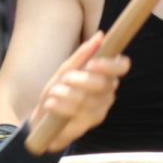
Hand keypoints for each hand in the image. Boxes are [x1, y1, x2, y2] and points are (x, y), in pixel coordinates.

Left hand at [30, 31, 130, 152]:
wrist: (41, 119)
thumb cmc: (57, 91)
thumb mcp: (66, 70)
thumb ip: (83, 54)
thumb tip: (101, 35)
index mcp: (106, 77)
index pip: (121, 67)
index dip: (110, 65)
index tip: (92, 63)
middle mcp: (107, 94)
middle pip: (104, 84)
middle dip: (83, 80)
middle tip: (66, 77)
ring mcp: (98, 112)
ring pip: (89, 100)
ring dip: (67, 94)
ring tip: (53, 92)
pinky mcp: (85, 127)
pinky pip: (76, 115)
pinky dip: (61, 107)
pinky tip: (51, 104)